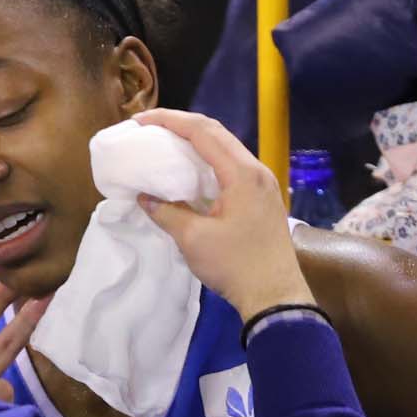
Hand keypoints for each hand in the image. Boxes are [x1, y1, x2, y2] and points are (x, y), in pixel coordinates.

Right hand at [125, 108, 312, 316]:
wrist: (275, 295)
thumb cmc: (236, 265)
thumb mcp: (193, 239)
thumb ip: (167, 212)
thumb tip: (145, 197)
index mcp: (241, 173)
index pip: (202, 131)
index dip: (169, 121)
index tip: (141, 120)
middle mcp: (256, 170)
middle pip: (216, 133)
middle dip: (181, 125)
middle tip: (150, 128)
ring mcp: (262, 183)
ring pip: (226, 148)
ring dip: (196, 141)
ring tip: (167, 144)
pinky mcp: (262, 197)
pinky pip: (232, 166)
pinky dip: (208, 160)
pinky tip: (190, 170)